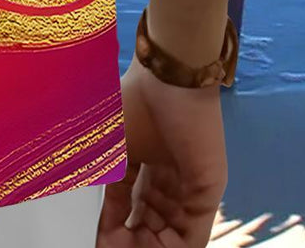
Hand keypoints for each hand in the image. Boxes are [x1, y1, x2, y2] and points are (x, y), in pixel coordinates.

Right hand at [96, 54, 226, 246]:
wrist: (167, 74)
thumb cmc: (135, 101)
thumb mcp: (114, 150)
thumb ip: (111, 190)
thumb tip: (103, 223)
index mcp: (148, 163)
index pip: (132, 204)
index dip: (114, 223)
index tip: (97, 234)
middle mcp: (170, 177)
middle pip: (152, 222)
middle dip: (130, 238)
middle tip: (107, 244)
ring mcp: (190, 186)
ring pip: (171, 233)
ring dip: (147, 245)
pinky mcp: (208, 191)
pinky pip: (192, 236)